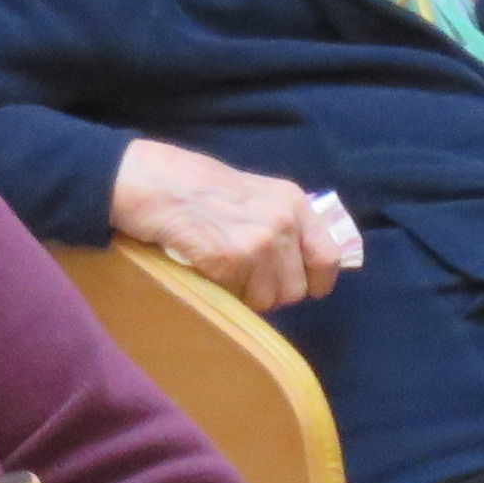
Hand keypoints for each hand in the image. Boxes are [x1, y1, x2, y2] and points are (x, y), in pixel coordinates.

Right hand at [111, 139, 351, 309]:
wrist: (154, 182)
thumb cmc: (200, 188)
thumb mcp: (258, 194)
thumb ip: (286, 223)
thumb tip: (308, 262)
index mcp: (294, 202)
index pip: (329, 258)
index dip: (317, 281)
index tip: (303, 286)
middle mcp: (283, 221)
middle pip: (297, 289)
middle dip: (272, 292)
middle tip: (245, 276)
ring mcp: (257, 241)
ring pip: (268, 300)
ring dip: (246, 294)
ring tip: (224, 269)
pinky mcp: (229, 259)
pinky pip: (238, 297)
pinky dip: (222, 289)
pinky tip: (207, 265)